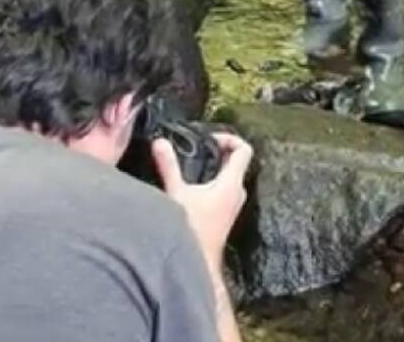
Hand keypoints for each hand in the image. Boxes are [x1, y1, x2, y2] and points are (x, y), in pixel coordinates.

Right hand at [153, 133, 252, 271]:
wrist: (198, 264)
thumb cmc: (192, 230)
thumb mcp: (176, 194)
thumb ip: (168, 166)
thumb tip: (160, 142)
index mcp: (231, 184)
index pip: (244, 150)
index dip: (230, 138)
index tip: (210, 140)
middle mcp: (237, 193)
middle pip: (237, 162)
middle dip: (219, 152)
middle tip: (199, 149)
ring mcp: (233, 205)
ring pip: (230, 177)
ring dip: (215, 168)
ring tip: (193, 165)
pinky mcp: (225, 215)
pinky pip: (225, 190)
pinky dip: (213, 182)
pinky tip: (193, 186)